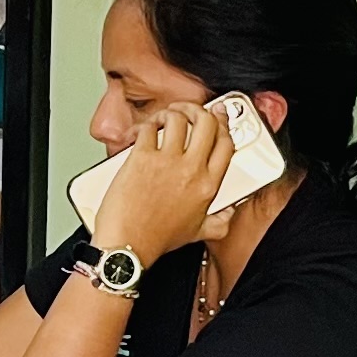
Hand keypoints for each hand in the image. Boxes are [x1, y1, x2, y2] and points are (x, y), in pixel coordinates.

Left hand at [92, 101, 233, 258]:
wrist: (127, 245)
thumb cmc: (156, 239)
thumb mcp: (197, 232)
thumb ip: (219, 222)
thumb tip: (229, 213)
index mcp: (208, 185)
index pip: (226, 144)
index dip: (224, 125)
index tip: (218, 117)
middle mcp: (192, 170)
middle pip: (207, 123)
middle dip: (200, 110)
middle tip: (190, 112)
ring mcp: (167, 161)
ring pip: (178, 118)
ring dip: (172, 113)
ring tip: (166, 118)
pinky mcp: (142, 157)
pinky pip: (148, 128)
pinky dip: (148, 124)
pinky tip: (146, 129)